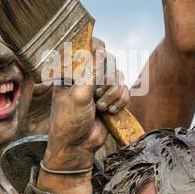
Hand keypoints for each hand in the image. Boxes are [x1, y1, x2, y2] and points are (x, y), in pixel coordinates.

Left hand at [42, 37, 128, 168]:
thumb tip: (99, 51)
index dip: (97, 48)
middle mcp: (85, 75)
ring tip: (100, 108)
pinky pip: (125, 89)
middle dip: (106, 79)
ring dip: (112, 94)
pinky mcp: (110, 96)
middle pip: (108, 60)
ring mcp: (98, 85)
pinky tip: (109, 112)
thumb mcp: (77, 95)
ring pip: (118, 75)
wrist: (77, 146)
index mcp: (70, 71)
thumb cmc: (69, 122)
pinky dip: (121, 101)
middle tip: (95, 95)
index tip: (99, 56)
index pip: (86, 47)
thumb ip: (90, 73)